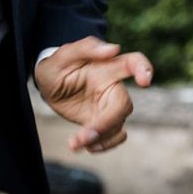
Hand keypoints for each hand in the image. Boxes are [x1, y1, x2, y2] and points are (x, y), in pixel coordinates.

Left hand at [35, 36, 152, 152]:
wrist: (48, 85)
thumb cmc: (57, 65)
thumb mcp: (62, 55)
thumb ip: (87, 48)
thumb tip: (113, 49)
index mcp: (107, 67)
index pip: (133, 63)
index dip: (144, 69)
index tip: (144, 81)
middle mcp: (112, 87)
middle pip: (124, 106)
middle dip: (106, 123)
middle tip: (83, 136)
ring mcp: (108, 106)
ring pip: (119, 125)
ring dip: (100, 138)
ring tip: (76, 143)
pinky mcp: (101, 122)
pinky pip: (112, 137)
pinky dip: (101, 145)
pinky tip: (81, 145)